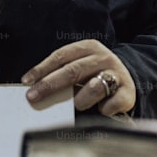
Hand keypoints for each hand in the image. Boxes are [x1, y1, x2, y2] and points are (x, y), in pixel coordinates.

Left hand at [21, 40, 135, 115]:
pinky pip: (112, 103)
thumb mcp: (80, 65)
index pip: (61, 56)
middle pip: (72, 71)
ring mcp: (116, 74)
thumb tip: (35, 87)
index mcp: (88, 47)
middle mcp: (103, 58)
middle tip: (34, 96)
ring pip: (94, 87)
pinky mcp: (128, 92)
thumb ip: (62, 72)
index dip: (42, 68)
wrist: (130, 78)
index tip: (27, 81)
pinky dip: (103, 109)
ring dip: (81, 99)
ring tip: (78, 104)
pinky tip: (101, 109)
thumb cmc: (96, 73)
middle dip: (50, 85)